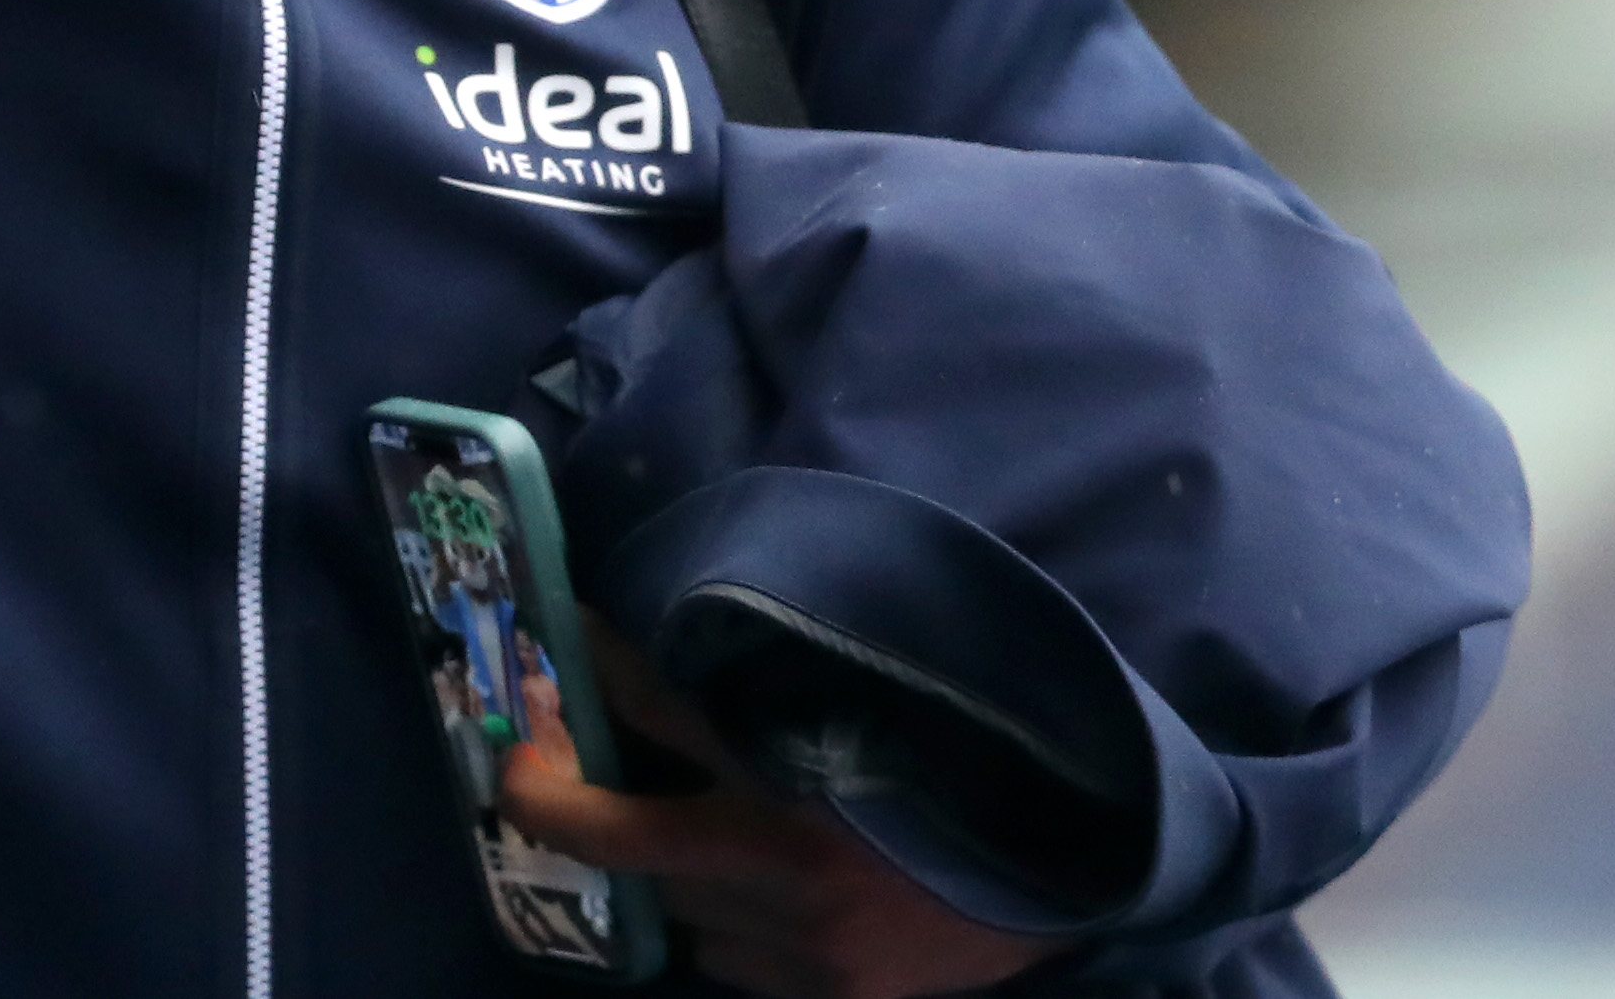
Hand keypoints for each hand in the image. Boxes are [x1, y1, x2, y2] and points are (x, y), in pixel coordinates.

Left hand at [501, 643, 1038, 998]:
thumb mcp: (854, 693)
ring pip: (686, 916)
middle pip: (646, 842)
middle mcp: (797, 871)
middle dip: (616, 804)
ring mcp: (817, 951)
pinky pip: (736, 967)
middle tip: (590, 763)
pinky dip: (732, 929)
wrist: (1079, 854)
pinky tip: (763, 894)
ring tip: (707, 833)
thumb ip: (743, 680)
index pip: (654, 731)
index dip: (576, 722)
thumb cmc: (959, 753)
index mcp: (804, 777)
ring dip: (678, 874)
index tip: (535, 699)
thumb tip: (629, 649)